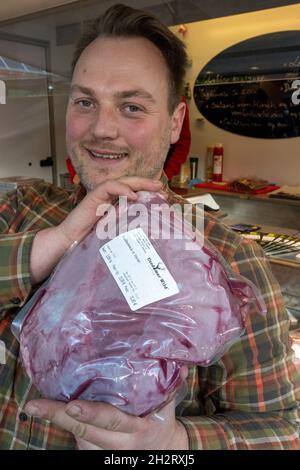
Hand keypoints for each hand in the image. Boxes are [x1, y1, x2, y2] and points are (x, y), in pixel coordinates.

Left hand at [24, 397, 188, 449]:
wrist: (160, 451)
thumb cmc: (161, 421)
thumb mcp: (168, 405)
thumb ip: (171, 383)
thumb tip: (179, 362)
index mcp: (136, 429)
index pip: (112, 421)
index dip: (92, 414)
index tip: (74, 405)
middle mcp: (117, 443)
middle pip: (84, 431)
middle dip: (59, 416)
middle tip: (36, 405)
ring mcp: (103, 451)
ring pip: (76, 437)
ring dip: (57, 419)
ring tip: (37, 405)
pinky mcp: (94, 452)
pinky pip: (76, 439)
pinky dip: (63, 424)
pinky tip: (48, 410)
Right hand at [57, 177, 162, 246]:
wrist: (67, 242)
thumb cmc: (89, 241)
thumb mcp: (115, 235)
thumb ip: (127, 230)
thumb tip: (149, 235)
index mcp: (115, 205)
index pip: (133, 192)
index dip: (148, 192)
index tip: (164, 196)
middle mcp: (108, 198)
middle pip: (130, 184)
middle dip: (147, 183)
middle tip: (162, 187)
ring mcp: (100, 196)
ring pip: (121, 182)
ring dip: (139, 182)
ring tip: (154, 186)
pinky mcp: (92, 198)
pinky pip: (108, 187)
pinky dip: (121, 189)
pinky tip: (133, 195)